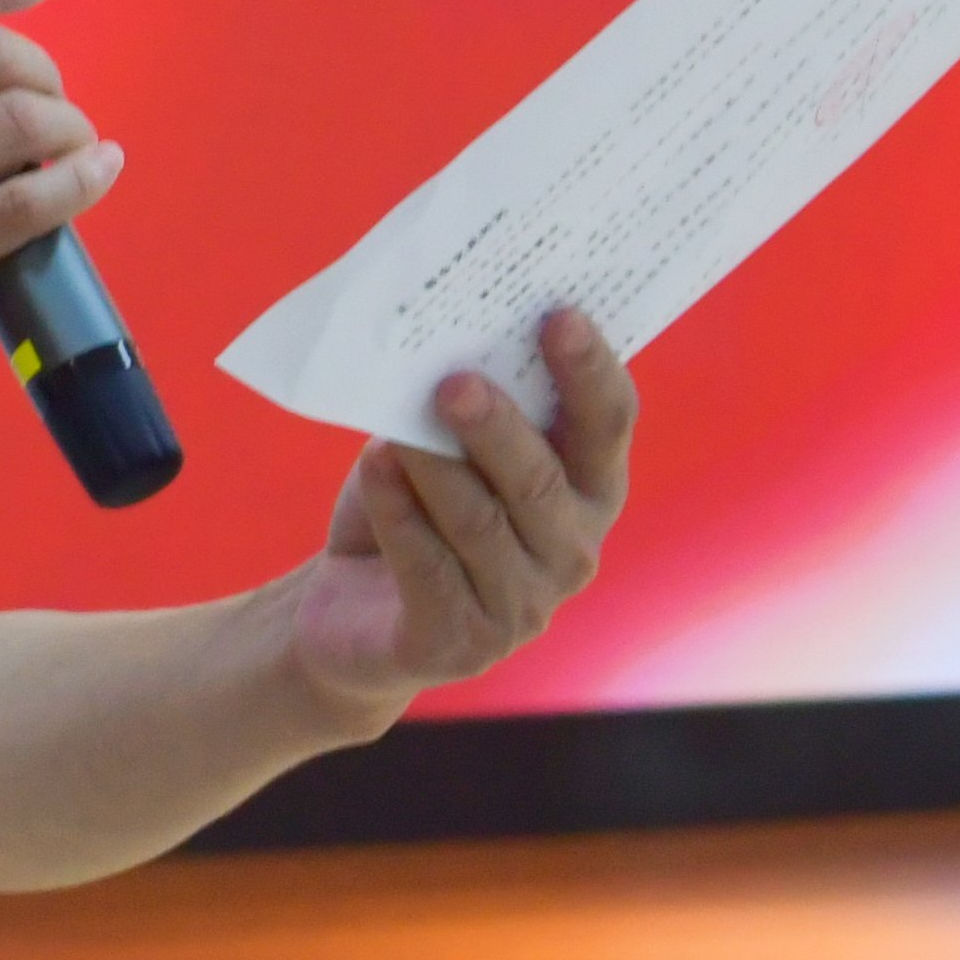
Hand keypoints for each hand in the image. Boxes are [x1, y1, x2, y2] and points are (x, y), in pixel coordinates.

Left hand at [282, 310, 635, 726]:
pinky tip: (376, 469)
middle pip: (540, 482)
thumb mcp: (445, 445)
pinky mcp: (460, 645)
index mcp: (589, 489)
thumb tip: (448, 341)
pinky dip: (399, 514)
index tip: (558, 314)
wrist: (350, 611)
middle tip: (453, 383)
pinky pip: (429, 569)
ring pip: (481, 524)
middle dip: (498, 429)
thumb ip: (466, 401)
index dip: (589, 369)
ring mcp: (522, 608)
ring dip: (436, 470)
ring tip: (397, 428)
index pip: (609, 424)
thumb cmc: (412, 504)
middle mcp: (571, 552)